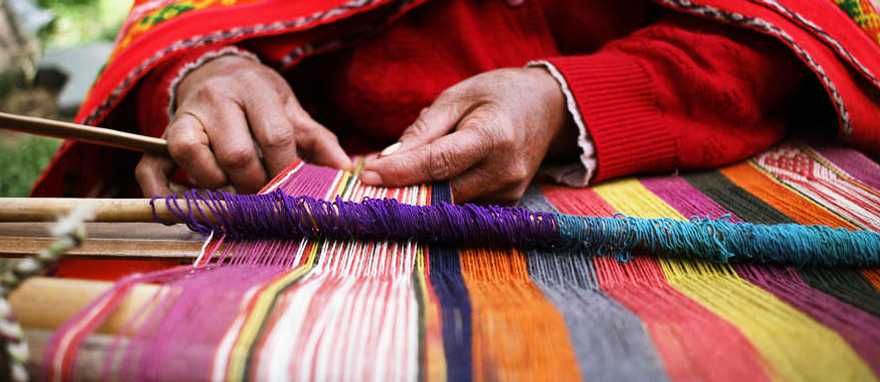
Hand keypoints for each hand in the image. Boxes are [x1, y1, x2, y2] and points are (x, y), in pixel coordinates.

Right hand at [136, 55, 349, 195]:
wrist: (218, 73)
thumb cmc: (261, 101)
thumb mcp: (292, 112)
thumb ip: (319, 141)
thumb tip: (346, 173)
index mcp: (255, 90)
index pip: (274, 136)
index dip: (287, 171)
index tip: (296, 193)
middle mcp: (216, 99)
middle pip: (236, 153)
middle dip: (255, 185)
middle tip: (266, 199)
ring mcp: (184, 117)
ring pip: (192, 156)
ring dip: (215, 186)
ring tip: (232, 193)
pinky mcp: (161, 138)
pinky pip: (150, 169)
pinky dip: (162, 196)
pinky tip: (181, 212)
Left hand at [360, 67, 575, 202]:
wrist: (548, 108)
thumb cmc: (498, 94)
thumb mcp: (458, 96)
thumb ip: (424, 129)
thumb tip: (388, 158)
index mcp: (493, 137)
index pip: (439, 163)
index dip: (401, 172)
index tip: (368, 175)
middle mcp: (505, 171)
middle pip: (442, 191)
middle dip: (403, 188)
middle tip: (368, 182)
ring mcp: (509, 192)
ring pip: (450, 203)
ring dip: (419, 194)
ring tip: (396, 177)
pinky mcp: (508, 203)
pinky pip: (463, 204)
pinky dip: (440, 195)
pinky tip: (426, 182)